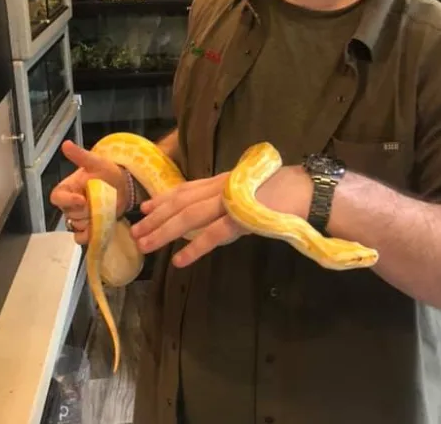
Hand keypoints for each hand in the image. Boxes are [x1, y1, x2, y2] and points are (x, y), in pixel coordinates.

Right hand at [49, 140, 128, 244]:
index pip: (57, 198)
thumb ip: (80, 156)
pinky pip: (81, 237)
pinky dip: (89, 236)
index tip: (82, 199)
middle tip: (100, 201)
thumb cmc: (108, 172)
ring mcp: (78, 217)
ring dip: (90, 221)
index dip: (68, 201)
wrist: (124, 185)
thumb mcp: (96, 162)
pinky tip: (100, 227)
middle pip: (70, 214)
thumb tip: (66, 144)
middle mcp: (69, 204)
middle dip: (86, 210)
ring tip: (104, 210)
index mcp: (67, 189)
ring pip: (77, 225)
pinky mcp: (88, 227)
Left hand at [129, 165, 311, 268]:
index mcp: (224, 180)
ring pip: (189, 217)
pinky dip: (194, 248)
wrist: (306, 190)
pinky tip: (179, 261)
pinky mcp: (242, 218)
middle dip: (156, 218)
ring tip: (145, 246)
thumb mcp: (250, 188)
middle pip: (181, 203)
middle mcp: (222, 187)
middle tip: (134, 233)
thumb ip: (231, 196)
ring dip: (164, 232)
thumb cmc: (283, 190)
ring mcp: (230, 202)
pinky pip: (213, 234)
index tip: (145, 208)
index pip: (187, 188)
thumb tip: (213, 211)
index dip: (164, 198)